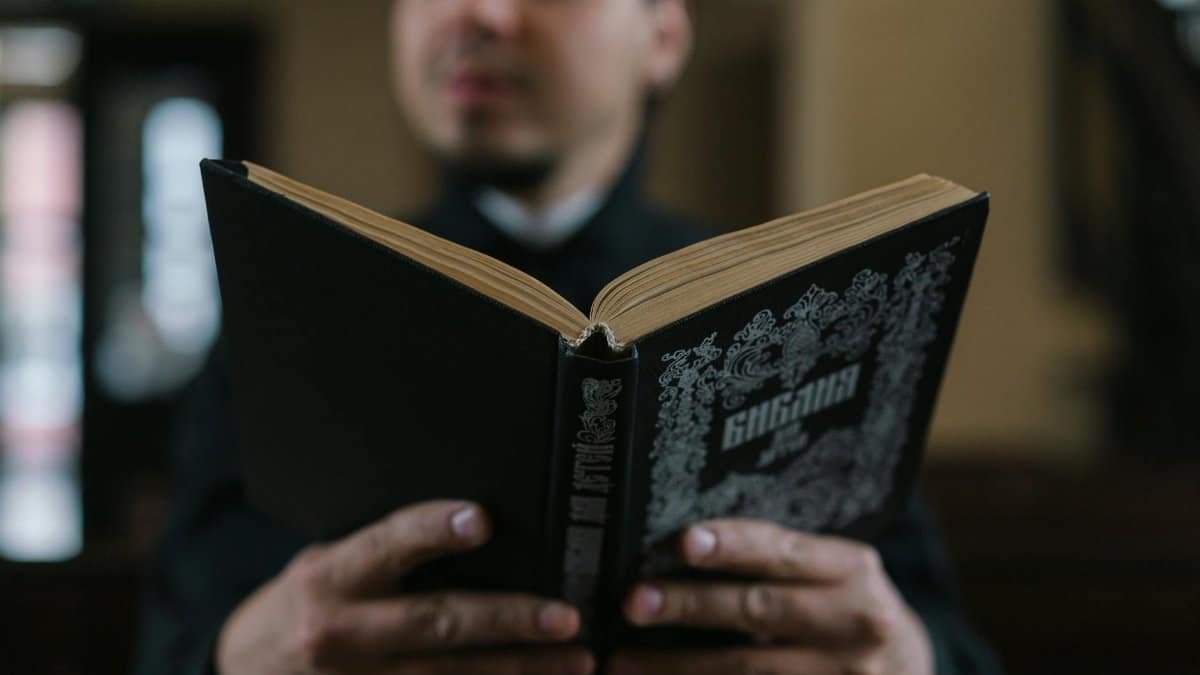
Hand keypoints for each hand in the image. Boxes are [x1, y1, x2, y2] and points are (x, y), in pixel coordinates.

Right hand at [216, 500, 593, 673]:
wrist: (241, 672)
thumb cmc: (303, 603)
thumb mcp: (327, 562)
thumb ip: (383, 551)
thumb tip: (474, 524)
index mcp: (330, 577)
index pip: (386, 544)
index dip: (433, 530)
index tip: (482, 520)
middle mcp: (341, 632)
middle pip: (437, 623)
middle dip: (509, 620)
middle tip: (567, 618)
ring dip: (520, 670)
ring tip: (578, 661)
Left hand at [610, 519, 931, 674]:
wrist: (911, 673)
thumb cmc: (852, 611)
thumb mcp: (839, 575)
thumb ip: (783, 561)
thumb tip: (688, 544)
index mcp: (852, 572)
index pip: (785, 552)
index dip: (734, 546)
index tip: (684, 542)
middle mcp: (854, 623)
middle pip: (758, 610)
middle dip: (689, 605)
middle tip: (632, 602)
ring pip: (747, 671)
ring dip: (677, 666)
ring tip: (622, 661)